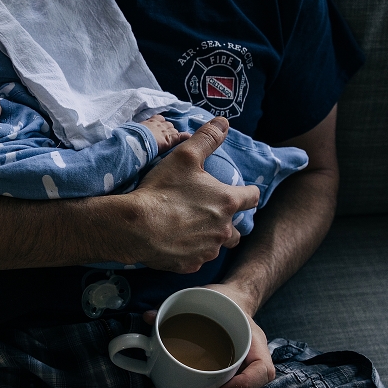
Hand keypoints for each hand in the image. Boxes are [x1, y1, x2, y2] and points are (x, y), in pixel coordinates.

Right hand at [109, 117, 259, 272]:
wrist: (134, 227)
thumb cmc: (161, 191)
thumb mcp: (184, 156)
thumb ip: (207, 138)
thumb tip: (224, 122)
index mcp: (227, 202)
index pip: (253, 197)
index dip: (247, 192)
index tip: (239, 192)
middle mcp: (223, 230)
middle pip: (237, 229)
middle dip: (228, 222)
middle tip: (208, 213)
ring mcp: (207, 251)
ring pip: (217, 245)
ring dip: (209, 238)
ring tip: (190, 228)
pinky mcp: (190, 265)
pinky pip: (196, 258)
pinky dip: (190, 251)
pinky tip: (175, 242)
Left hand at [143, 283, 275, 387]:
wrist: (229, 305)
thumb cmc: (224, 304)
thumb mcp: (210, 296)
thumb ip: (180, 305)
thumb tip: (149, 317)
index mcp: (256, 348)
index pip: (262, 373)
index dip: (245, 385)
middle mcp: (249, 370)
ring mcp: (237, 381)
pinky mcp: (222, 385)